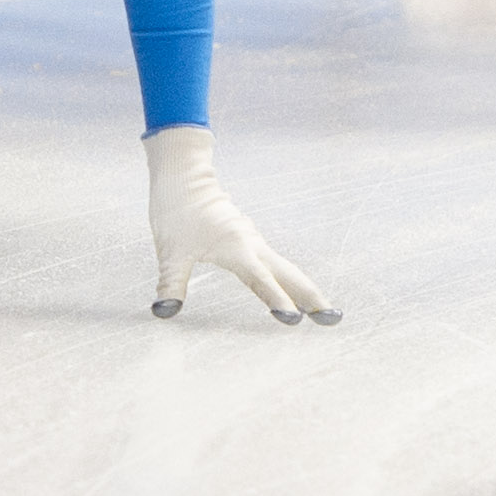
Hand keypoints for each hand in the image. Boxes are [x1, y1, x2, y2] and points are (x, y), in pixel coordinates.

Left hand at [145, 127, 335, 322]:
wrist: (184, 175)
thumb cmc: (176, 210)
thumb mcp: (170, 252)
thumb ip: (171, 284)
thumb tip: (164, 312)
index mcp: (236, 248)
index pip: (261, 280)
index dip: (277, 300)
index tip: (294, 320)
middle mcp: (251, 244)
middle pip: (289, 274)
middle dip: (311, 297)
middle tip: (331, 320)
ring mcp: (252, 240)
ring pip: (286, 267)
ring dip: (304, 288)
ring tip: (319, 311)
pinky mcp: (248, 238)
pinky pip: (275, 262)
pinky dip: (289, 278)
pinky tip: (291, 289)